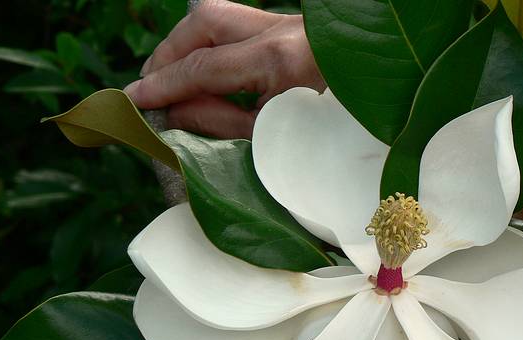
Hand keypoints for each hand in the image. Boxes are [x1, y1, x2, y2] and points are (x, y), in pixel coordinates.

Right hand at [123, 0, 324, 138]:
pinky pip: (242, 27)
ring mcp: (291, 25)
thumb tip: (173, 113)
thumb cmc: (334, 136)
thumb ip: (220, 123)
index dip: (162, 84)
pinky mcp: (297, 31)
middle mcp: (283, 30)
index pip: (202, 66)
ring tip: (175, 81)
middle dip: (170, 52)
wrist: (390, 114)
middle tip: (152, 87)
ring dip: (190, 44)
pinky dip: (217, 47)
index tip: (132, 99)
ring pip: (221, 15)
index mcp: (279, 60)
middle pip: (206, 21)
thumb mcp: (274, 140)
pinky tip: (210, 75)